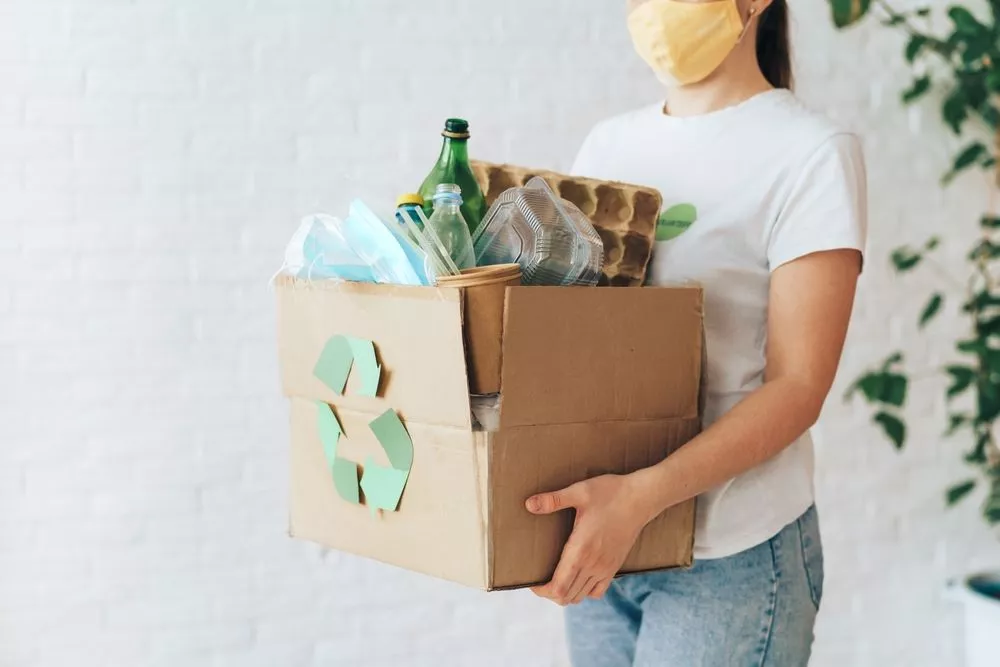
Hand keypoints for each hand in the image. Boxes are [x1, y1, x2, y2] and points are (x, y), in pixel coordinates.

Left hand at [525, 473, 649, 605]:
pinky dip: (585, 590)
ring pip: (581, 596)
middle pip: (566, 597)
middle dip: (549, 592)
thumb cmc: (610, 493)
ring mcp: (605, 568)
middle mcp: (593, 564)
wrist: (641, 497)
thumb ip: (553, 500)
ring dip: (565, 593)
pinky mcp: (614, 566)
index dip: (542, 591)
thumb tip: (528, 504)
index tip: (532, 581)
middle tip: (540, 578)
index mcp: (581, 550)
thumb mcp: (579, 492)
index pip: (558, 587)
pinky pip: (598, 591)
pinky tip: (578, 577)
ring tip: (555, 579)